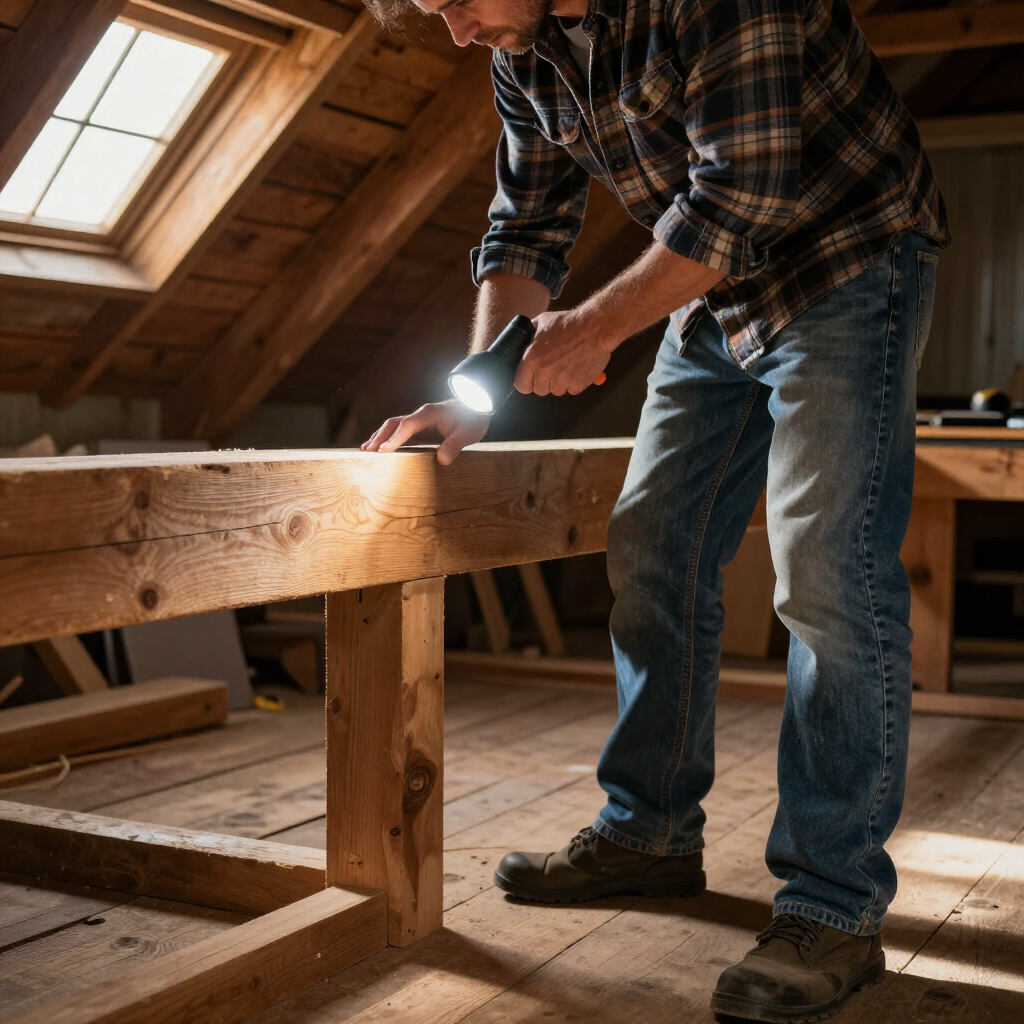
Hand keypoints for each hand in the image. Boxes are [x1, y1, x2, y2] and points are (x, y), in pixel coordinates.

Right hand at [361, 400, 488, 464]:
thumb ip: (454, 445)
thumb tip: (442, 461)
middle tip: (368, 452)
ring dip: (380, 437)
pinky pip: (400, 431)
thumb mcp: (468, 433)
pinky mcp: (420, 427)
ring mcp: (419, 420)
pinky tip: (380, 448)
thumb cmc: (473, 418)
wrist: (478, 405)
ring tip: (366, 450)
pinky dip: (388, 438)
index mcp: (429, 413)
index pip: (407, 426)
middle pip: (394, 424)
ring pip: (394, 426)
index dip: (395, 438)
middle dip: (380, 437)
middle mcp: (420, 415)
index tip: (384, 451)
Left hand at [515, 310, 612, 396]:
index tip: (532, 379)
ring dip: (560, 383)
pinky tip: (578, 370)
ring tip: (567, 368)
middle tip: (553, 370)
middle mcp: (545, 373)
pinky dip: (575, 383)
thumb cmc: (568, 322)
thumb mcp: (543, 321)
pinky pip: (572, 390)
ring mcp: (562, 381)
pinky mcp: (578, 385)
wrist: (594, 328)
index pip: (521, 385)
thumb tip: (525, 335)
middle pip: (540, 390)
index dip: (526, 383)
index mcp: (531, 359)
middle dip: (545, 382)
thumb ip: (532, 332)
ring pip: (556, 391)